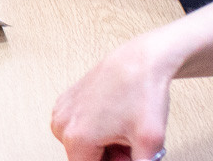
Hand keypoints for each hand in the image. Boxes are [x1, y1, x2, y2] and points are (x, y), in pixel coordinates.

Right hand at [51, 35, 173, 160]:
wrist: (140, 60)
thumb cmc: (142, 93)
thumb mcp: (150, 144)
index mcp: (77, 137)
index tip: (128, 156)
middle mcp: (62, 124)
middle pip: (86, 159)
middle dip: (110, 158)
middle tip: (132, 146)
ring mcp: (62, 111)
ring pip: (82, 145)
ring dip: (103, 146)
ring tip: (125, 132)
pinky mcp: (66, 101)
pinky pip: (78, 128)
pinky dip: (96, 130)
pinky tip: (115, 120)